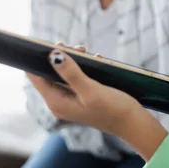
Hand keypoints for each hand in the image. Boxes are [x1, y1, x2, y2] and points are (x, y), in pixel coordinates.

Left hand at [26, 47, 167, 160]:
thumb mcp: (91, 90)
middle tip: (76, 47)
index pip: (35, 77)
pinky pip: (76, 77)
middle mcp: (60, 102)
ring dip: (73, 60)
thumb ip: (70, 73)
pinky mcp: (82, 97)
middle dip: (60, 57)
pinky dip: (83, 67)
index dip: (36, 59)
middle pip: (49, 73)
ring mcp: (71, 100)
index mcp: (56, 102)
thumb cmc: (113, 110)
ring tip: (86, 52)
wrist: (133, 123)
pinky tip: (95, 61)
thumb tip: (53, 55)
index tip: (45, 44)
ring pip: (64, 73)